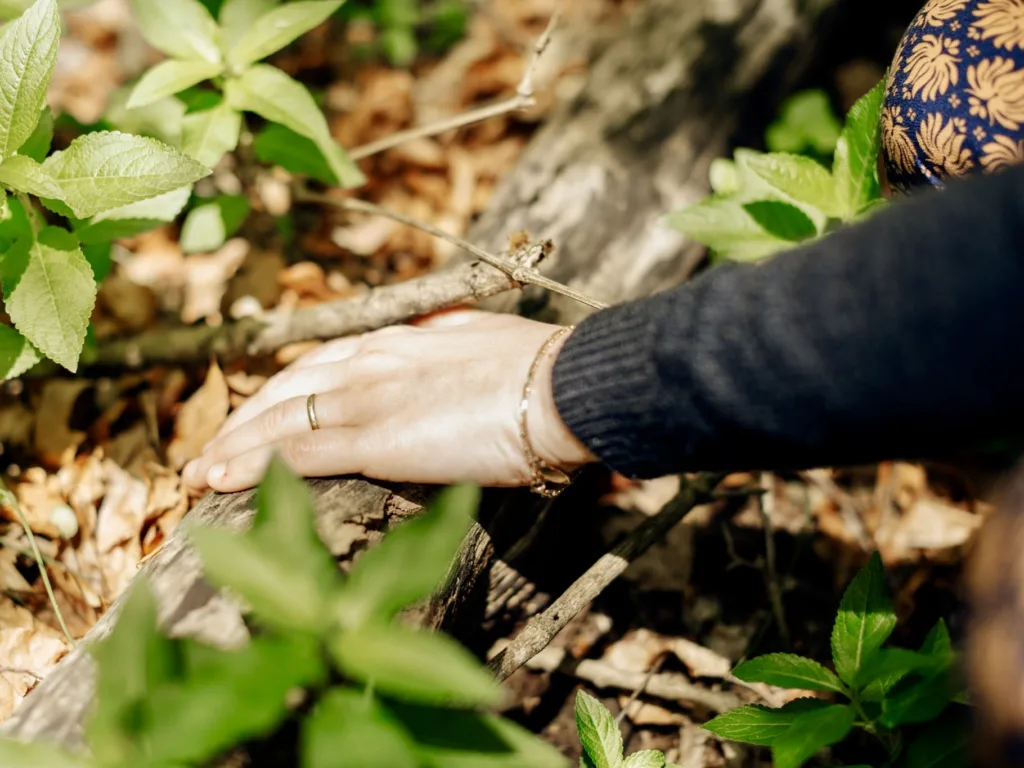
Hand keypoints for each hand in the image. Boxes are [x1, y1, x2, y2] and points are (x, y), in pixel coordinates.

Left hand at [182, 309, 595, 492]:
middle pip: (286, 386)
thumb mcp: (486, 341)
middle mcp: (372, 361)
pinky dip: (249, 467)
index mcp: (400, 340)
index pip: (322, 363)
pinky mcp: (376, 438)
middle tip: (212, 446)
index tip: (260, 411)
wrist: (561, 385)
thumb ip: (453, 343)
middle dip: (243, 418)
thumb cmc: (541, 369)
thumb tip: (449, 343)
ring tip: (198, 472)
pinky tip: (217, 481)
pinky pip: (296, 453)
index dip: (283, 390)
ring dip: (231, 446)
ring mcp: (369, 398)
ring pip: (279, 420)